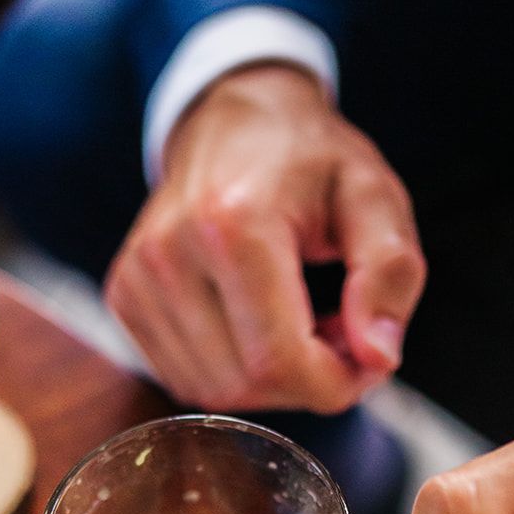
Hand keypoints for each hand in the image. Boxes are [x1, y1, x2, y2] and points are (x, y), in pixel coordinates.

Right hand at [104, 64, 425, 412]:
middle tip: (339, 331)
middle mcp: (170, 254)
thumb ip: (389, 274)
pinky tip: (258, 329)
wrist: (232, 121)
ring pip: (212, 393)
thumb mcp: (374, 199)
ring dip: (270, 380)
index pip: (280, 361)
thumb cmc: (311, 161)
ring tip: (299, 323)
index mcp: (234, 224)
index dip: (336, 383)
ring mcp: (137, 279)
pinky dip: (232, 372)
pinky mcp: (124, 297)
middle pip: (246, 384)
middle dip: (306, 380)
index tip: (368, 358)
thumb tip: (379, 359)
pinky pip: (184, 379)